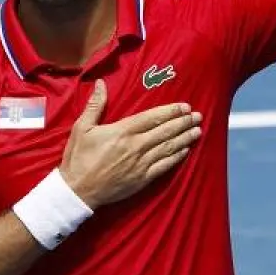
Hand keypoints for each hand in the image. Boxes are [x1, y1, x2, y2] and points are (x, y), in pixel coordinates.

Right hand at [58, 80, 201, 209]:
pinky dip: (176, 158)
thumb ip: (95, 105)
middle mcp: (135, 146)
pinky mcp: (142, 179)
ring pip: (168, 148)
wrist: (77, 191)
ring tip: (198, 130)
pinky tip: (186, 151)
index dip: (170, 111)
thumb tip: (100, 83)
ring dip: (184, 138)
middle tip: (198, 116)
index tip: (184, 106)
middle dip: (183, 123)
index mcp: (122, 131)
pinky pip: (164, 166)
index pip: (152, 118)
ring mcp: (140, 164)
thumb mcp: (81, 128)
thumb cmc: (78, 158)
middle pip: (165, 132)